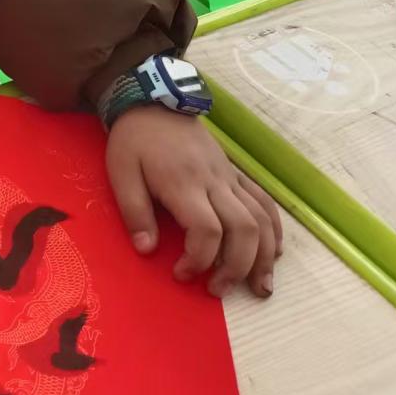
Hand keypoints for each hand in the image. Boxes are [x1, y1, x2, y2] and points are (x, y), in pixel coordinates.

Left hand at [105, 106, 281, 298]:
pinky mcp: (236, 173)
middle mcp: (214, 182)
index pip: (207, 230)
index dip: (200, 259)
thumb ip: (134, 212)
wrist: (155, 103)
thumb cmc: (134, 141)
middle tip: (218, 291)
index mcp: (183, 184)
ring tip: (259, 288)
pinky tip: (274, 253)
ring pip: (261, 219)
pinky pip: (264, 202)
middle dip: (236, 267)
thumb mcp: (121, 173)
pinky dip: (274, 230)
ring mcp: (229, 177)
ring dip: (264, 256)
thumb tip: (146, 251)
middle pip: (243, 229)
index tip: (182, 275)